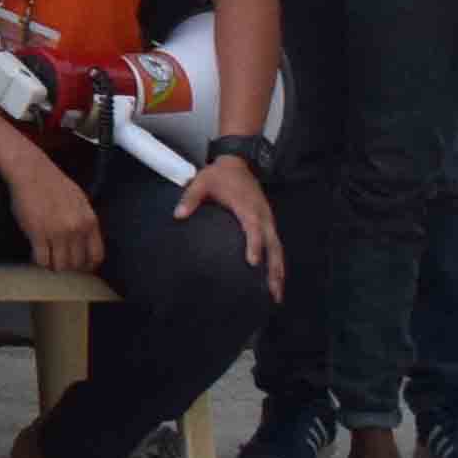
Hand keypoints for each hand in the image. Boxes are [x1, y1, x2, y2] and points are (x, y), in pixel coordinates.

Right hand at [9, 155, 104, 275]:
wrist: (31, 172)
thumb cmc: (53, 184)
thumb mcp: (80, 201)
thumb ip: (85, 221)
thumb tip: (85, 241)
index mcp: (90, 221)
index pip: (96, 255)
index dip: (87, 265)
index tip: (79, 266)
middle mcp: (76, 229)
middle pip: (77, 264)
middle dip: (68, 266)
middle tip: (59, 261)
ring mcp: (57, 233)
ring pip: (60, 265)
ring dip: (53, 266)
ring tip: (47, 259)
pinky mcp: (37, 234)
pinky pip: (42, 260)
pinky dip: (39, 262)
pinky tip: (36, 254)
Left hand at [182, 154, 282, 299]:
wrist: (237, 163)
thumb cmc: (219, 175)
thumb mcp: (202, 181)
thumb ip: (190, 197)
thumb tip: (178, 214)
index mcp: (248, 207)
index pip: (253, 229)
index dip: (254, 246)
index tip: (253, 263)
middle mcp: (262, 216)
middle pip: (273, 245)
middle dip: (274, 269)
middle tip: (273, 292)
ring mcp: (268, 220)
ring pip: (278, 249)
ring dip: (279, 271)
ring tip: (276, 294)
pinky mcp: (268, 223)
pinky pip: (276, 246)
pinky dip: (277, 263)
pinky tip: (275, 279)